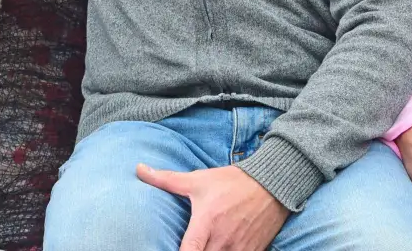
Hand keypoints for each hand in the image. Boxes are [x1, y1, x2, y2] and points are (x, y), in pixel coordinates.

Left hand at [136, 163, 288, 250]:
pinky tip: (224, 248)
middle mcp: (222, 240)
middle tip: (190, 247)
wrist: (273, 182)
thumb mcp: (198, 180)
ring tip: (208, 246)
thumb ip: (166, 180)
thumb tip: (138, 169)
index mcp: (206, 223)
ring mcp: (240, 248)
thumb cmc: (232, 182)